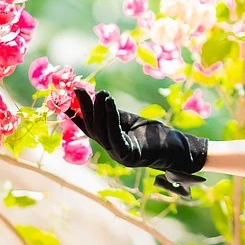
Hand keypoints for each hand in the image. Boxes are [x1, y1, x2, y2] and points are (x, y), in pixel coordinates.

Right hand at [65, 89, 208, 198]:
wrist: (180, 149)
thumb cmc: (158, 136)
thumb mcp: (133, 121)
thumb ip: (116, 115)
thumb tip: (98, 98)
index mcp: (112, 143)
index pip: (90, 129)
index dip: (76, 115)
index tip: (64, 100)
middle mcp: (113, 152)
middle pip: (93, 129)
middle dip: (85, 108)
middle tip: (79, 88)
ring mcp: (120, 156)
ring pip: (103, 132)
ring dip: (99, 111)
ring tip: (99, 92)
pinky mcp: (131, 156)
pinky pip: (116, 136)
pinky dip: (111, 118)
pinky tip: (108, 103)